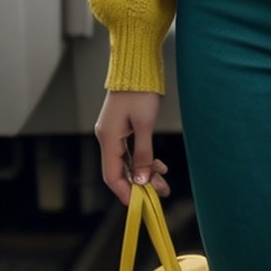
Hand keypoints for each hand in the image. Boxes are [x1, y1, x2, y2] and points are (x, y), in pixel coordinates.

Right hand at [94, 90, 170, 205]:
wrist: (136, 65)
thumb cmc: (140, 91)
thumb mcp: (144, 125)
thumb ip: (142, 154)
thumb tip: (141, 181)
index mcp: (108, 137)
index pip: (111, 175)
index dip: (125, 192)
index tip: (140, 204)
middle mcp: (106, 137)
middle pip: (120, 170)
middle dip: (140, 184)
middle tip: (161, 192)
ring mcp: (113, 131)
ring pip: (127, 161)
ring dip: (144, 172)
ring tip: (164, 180)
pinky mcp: (120, 126)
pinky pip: (129, 150)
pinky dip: (142, 159)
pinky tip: (158, 164)